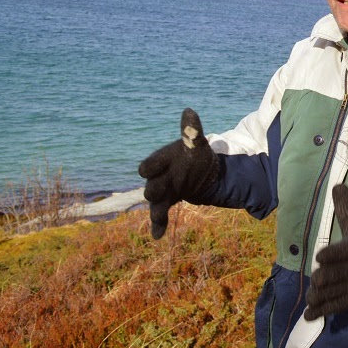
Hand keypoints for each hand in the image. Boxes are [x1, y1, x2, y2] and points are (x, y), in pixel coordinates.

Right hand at [137, 108, 219, 238]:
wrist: (200, 172)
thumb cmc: (194, 155)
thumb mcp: (196, 144)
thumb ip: (191, 131)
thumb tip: (189, 111)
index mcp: (161, 161)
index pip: (149, 165)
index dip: (149, 167)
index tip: (147, 169)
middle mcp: (157, 177)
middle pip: (150, 186)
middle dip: (154, 188)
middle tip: (158, 191)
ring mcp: (161, 191)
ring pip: (154, 202)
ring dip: (156, 209)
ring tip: (157, 215)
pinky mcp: (166, 204)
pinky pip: (159, 216)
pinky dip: (157, 225)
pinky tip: (157, 236)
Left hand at [303, 184, 347, 319]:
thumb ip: (345, 209)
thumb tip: (337, 185)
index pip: (341, 253)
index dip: (329, 256)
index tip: (320, 257)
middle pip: (333, 276)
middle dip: (321, 278)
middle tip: (316, 277)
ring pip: (332, 292)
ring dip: (318, 295)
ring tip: (311, 295)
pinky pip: (335, 306)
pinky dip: (321, 311)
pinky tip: (309, 314)